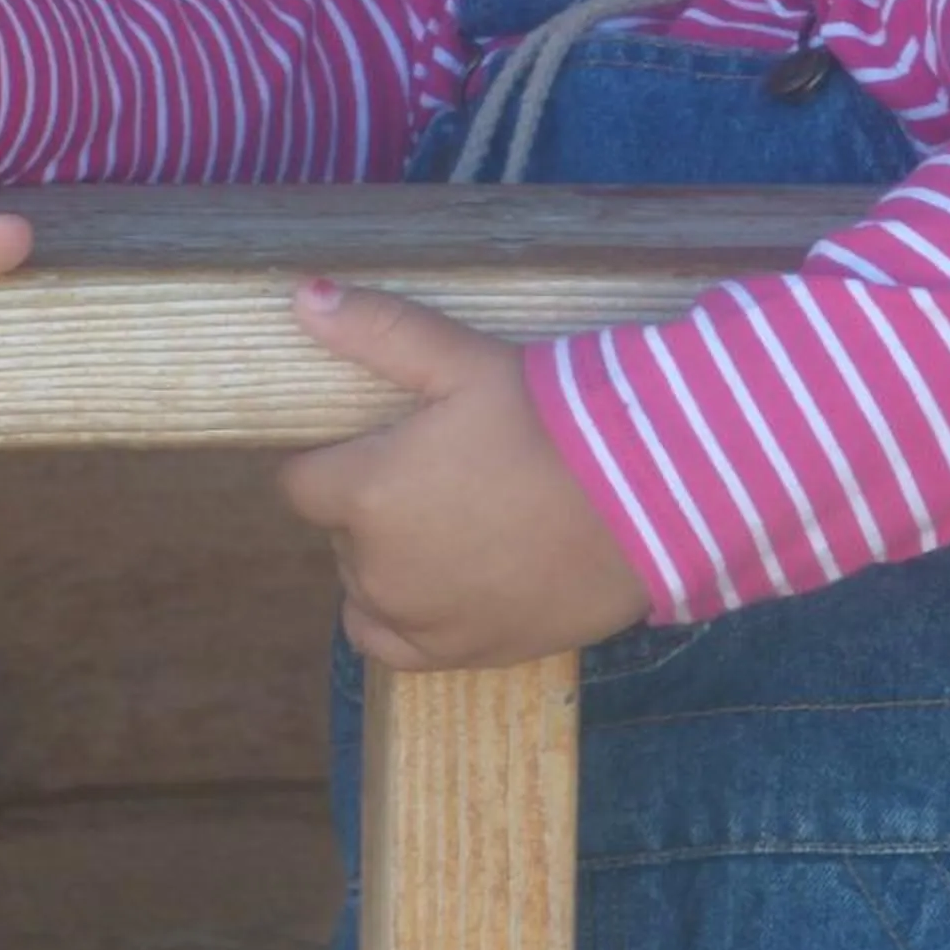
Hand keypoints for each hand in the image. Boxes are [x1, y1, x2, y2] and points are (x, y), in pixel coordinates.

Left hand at [283, 282, 651, 669]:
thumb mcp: (466, 361)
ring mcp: (418, 618)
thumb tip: (301, 295)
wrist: (649, 501)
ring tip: (452, 521)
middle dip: (369, 504)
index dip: (335, 458)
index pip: (300, 482)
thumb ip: (378, 331)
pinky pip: (389, 643)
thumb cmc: (551, 422)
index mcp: (365, 492)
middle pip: (339, 533)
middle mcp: (377, 568)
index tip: (380, 442)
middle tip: (438, 472)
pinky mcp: (460, 653)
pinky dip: (400, 616)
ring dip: (387, 559)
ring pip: (364, 586)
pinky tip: (437, 584)